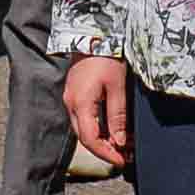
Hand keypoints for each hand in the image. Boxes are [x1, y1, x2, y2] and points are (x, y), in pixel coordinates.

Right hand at [63, 55, 133, 171]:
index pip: (90, 139)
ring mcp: (70, 98)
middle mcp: (71, 103)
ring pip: (83, 129)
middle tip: (124, 156)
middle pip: (85, 137)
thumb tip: (119, 141)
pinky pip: (83, 118)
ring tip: (121, 145)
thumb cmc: (107, 57)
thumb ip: (117, 116)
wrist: (94, 34)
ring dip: (101, 140)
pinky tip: (112, 130)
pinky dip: (97, 128)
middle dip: (104, 150)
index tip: (121, 160)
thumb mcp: (117, 87)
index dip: (106, 153)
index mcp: (80, 103)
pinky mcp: (75, 94)